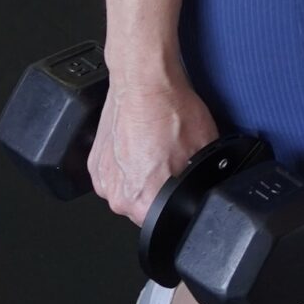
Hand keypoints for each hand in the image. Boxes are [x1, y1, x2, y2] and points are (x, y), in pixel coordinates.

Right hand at [88, 74, 219, 226]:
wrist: (143, 81)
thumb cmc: (170, 109)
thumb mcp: (205, 147)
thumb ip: (203, 178)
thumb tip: (208, 188)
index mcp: (142, 200)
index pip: (163, 222)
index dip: (177, 205)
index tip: (180, 187)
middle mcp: (118, 196)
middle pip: (144, 208)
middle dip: (159, 190)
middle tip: (170, 162)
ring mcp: (103, 180)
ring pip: (128, 190)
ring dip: (141, 177)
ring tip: (154, 149)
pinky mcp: (94, 164)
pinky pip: (115, 175)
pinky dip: (127, 164)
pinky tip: (141, 143)